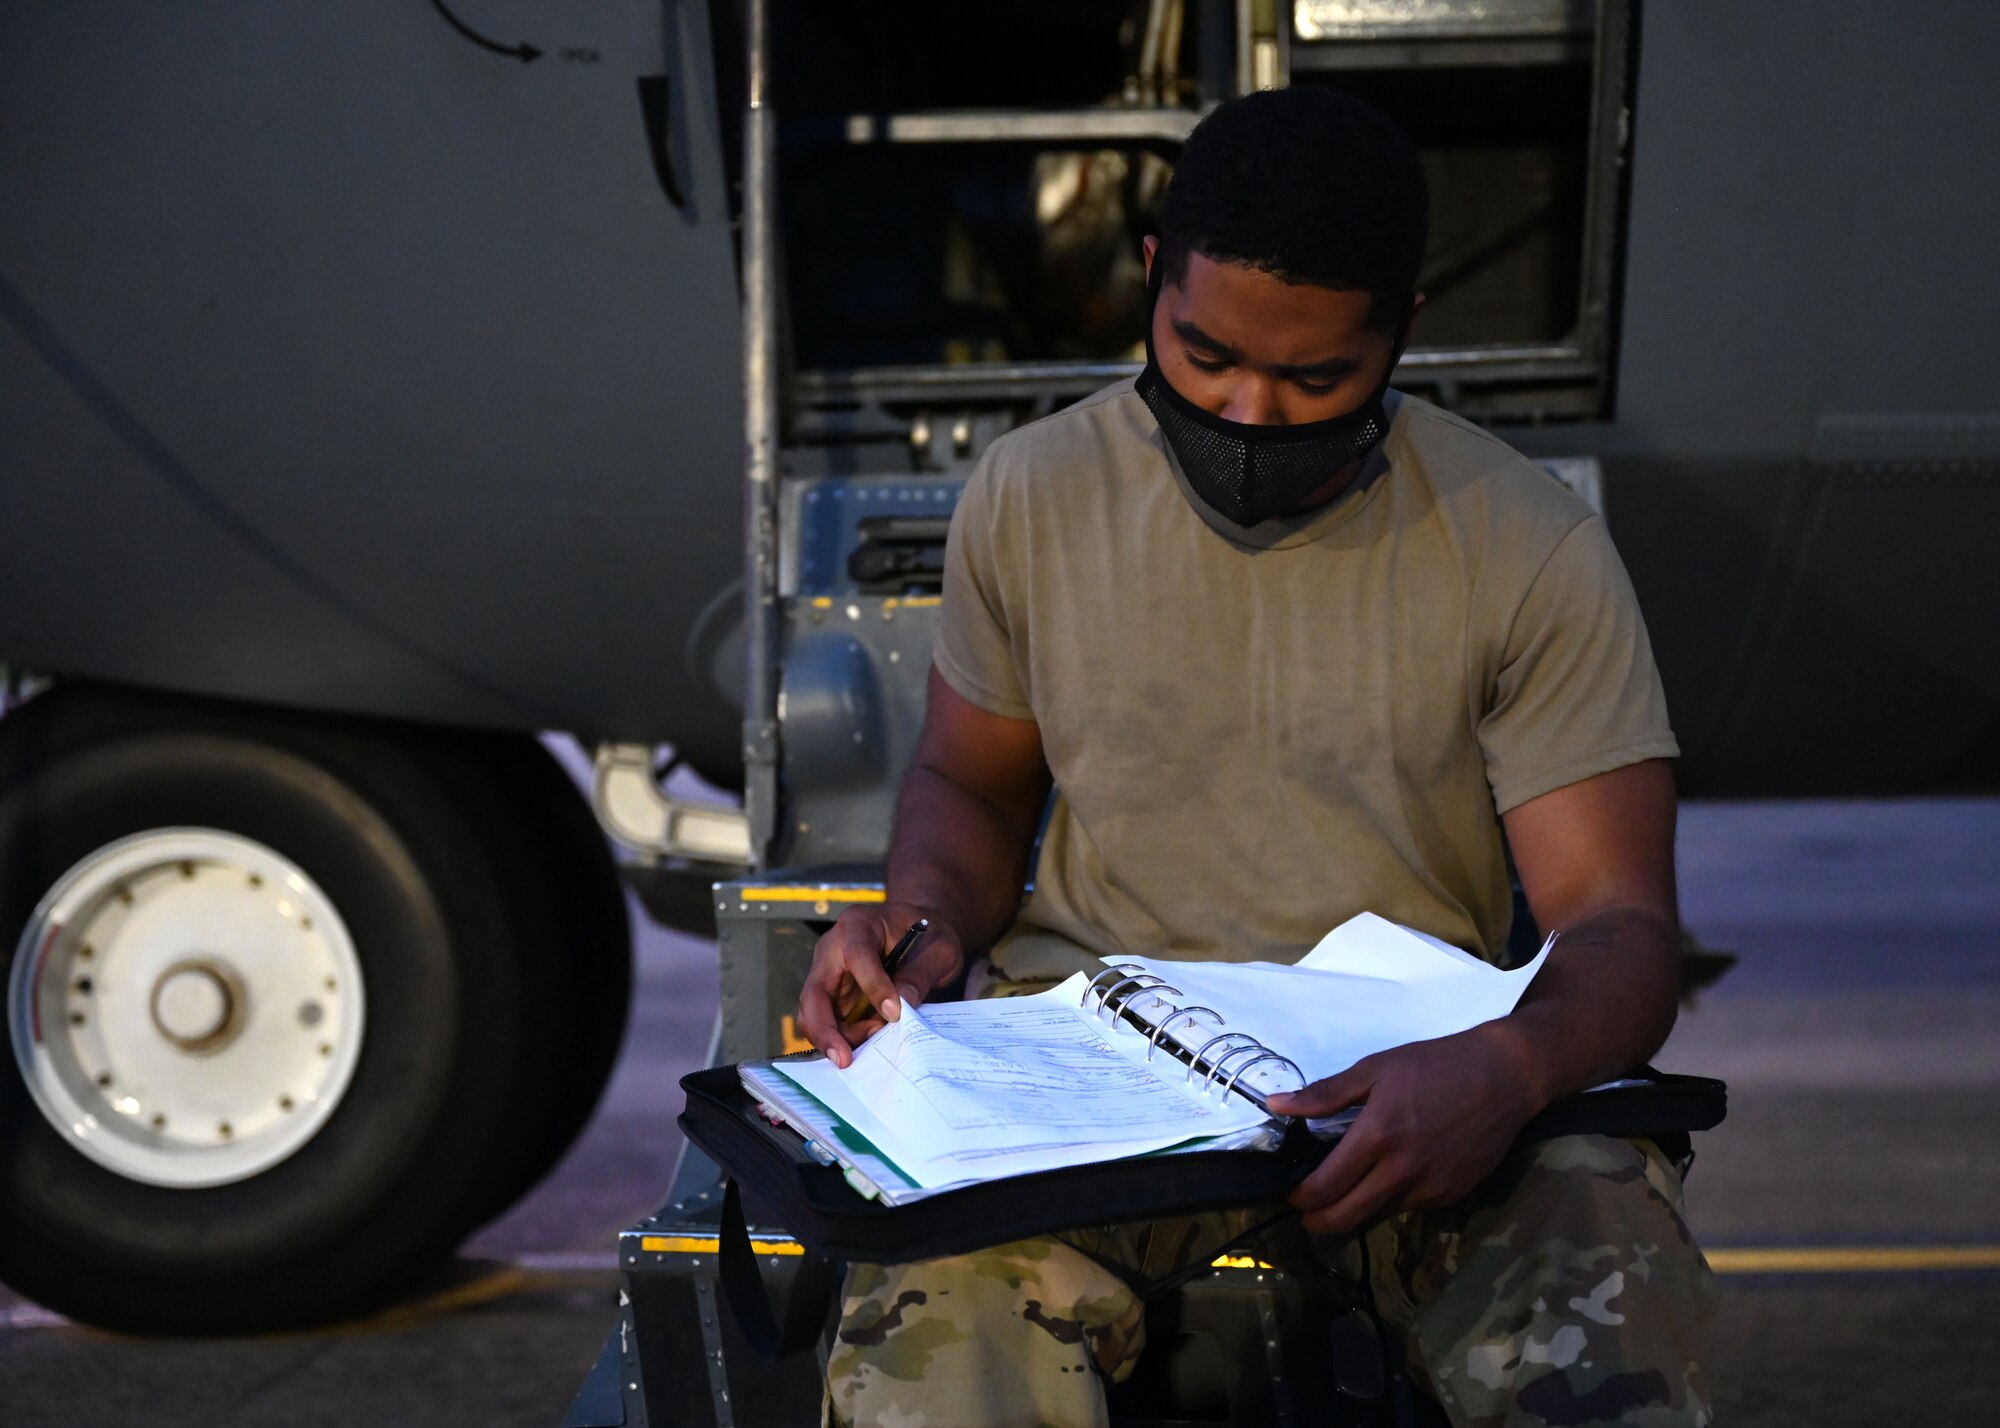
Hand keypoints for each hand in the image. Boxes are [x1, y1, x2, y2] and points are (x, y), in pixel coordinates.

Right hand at [796, 903, 964, 1067]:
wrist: (920, 932)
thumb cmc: (930, 935)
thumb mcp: (940, 948)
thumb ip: (922, 973)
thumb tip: (902, 1006)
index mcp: (859, 924)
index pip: (857, 956)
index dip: (874, 987)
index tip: (894, 1015)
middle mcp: (832, 949)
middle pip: (815, 992)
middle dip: (825, 1029)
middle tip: (845, 1060)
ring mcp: (828, 974)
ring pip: (812, 1013)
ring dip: (836, 1036)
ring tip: (874, 1037)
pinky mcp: (832, 996)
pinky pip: (825, 1022)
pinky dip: (841, 1038)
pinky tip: (870, 1037)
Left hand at [1265, 1022, 1543, 1234]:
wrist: (1504, 1076)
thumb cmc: (1434, 1066)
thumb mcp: (1375, 1069)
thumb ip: (1324, 1094)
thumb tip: (1275, 1104)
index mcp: (1377, 1137)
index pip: (1326, 1187)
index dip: (1301, 1198)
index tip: (1291, 1193)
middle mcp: (1402, 1171)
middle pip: (1347, 1218)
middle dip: (1319, 1222)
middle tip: (1307, 1212)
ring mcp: (1430, 1189)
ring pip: (1378, 1216)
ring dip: (1355, 1211)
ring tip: (1344, 1192)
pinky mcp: (1452, 1196)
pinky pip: (1408, 1208)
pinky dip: (1389, 1200)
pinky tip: (1386, 1179)